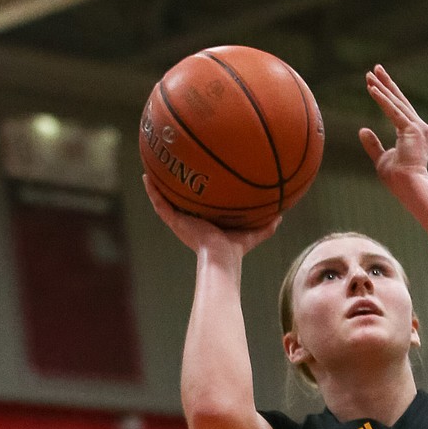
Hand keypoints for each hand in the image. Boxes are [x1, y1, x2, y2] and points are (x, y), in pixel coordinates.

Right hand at [142, 174, 279, 255]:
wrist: (221, 259)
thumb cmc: (235, 252)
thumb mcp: (252, 233)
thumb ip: (266, 225)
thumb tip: (281, 215)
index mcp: (205, 224)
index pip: (198, 207)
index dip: (196, 195)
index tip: (194, 181)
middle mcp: (190, 222)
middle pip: (180, 201)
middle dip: (175, 187)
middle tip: (171, 169)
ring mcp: (180, 221)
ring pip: (165, 200)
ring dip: (158, 186)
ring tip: (151, 169)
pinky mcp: (175, 221)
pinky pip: (160, 203)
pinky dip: (152, 191)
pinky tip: (146, 176)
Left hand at [359, 65, 427, 189]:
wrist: (410, 188)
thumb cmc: (398, 179)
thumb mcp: (381, 159)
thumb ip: (373, 144)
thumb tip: (362, 129)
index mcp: (412, 133)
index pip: (398, 109)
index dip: (387, 94)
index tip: (375, 82)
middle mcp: (418, 127)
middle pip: (399, 100)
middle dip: (386, 83)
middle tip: (375, 68)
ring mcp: (417, 127)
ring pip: (395, 102)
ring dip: (381, 87)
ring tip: (369, 74)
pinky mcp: (412, 129)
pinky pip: (393, 111)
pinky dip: (381, 99)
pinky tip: (371, 89)